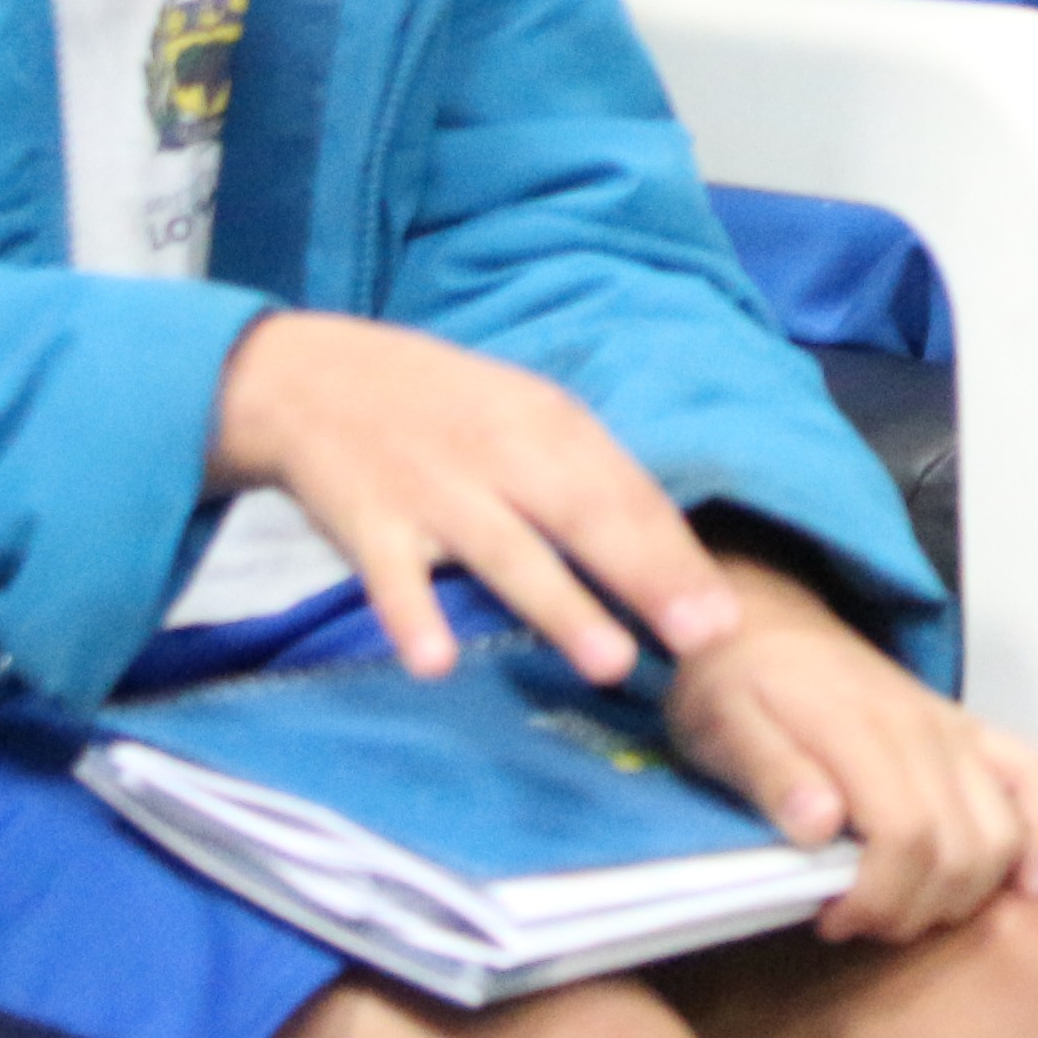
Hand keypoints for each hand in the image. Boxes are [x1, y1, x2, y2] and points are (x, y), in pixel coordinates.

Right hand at [209, 311, 741, 685]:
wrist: (311, 375)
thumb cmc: (443, 408)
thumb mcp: (523, 417)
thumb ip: (587, 479)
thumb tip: (667, 555)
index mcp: (549, 424)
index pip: (628, 494)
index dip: (678, 556)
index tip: (727, 617)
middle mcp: (501, 455)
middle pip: (586, 519)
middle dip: (648, 577)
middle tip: (703, 636)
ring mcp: (434, 491)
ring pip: (507, 552)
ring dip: (561, 606)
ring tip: (613, 662)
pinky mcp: (367, 522)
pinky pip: (391, 577)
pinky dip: (411, 616)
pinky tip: (435, 662)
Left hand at [663, 554, 1037, 939]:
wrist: (765, 621)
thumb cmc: (735, 680)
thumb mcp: (721, 724)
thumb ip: (771, 772)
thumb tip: (820, 826)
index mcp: (859, 728)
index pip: (905, 836)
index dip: (879, 897)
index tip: (832, 918)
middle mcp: (922, 728)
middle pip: (960, 847)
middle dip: (915, 908)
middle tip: (861, 920)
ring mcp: (954, 729)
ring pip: (1003, 830)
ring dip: (968, 891)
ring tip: (909, 906)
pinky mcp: (970, 730)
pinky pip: (1034, 775)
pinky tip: (1026, 879)